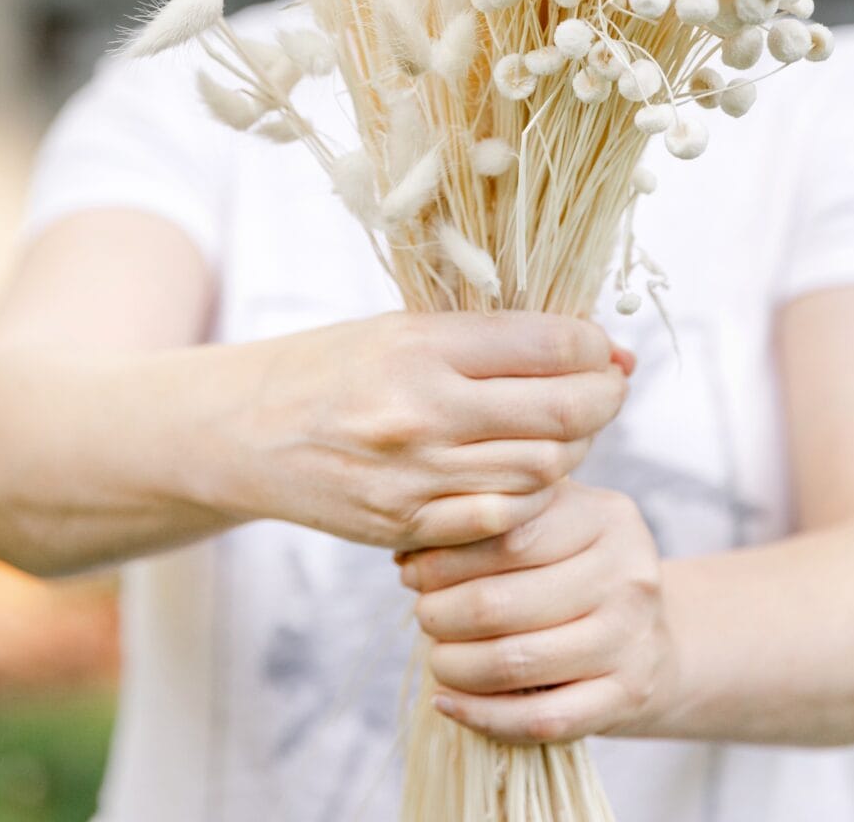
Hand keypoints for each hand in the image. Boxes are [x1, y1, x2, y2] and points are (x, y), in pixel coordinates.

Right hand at [244, 314, 629, 550]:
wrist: (245, 430)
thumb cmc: (334, 366)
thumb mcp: (405, 326)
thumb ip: (493, 338)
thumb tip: (592, 344)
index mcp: (423, 345)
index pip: (551, 345)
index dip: (595, 347)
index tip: (602, 347)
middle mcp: (422, 411)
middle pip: (561, 414)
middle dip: (604, 399)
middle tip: (608, 388)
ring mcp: (415, 477)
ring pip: (543, 470)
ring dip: (571, 448)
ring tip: (564, 427)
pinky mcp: (407, 526)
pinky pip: (502, 520)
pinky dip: (530, 496)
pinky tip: (524, 473)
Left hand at [400, 481, 674, 741]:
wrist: (651, 638)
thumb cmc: (581, 570)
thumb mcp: (558, 522)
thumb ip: (499, 518)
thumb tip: (409, 547)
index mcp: (607, 517)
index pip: (508, 535)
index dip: (447, 557)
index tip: (412, 569)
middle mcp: (627, 575)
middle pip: (502, 602)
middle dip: (442, 612)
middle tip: (421, 613)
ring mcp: (630, 641)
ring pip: (515, 662)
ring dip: (455, 665)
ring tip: (436, 657)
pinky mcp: (625, 698)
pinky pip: (539, 719)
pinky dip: (482, 716)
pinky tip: (450, 702)